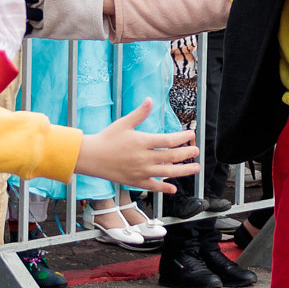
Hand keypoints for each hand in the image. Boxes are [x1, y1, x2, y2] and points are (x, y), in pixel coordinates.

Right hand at [75, 98, 199, 192]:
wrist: (92, 157)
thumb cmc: (107, 138)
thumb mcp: (123, 123)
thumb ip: (139, 113)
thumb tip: (149, 99)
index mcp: (142, 141)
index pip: (168, 140)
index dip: (182, 138)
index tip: (190, 135)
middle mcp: (143, 157)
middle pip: (171, 156)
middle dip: (186, 154)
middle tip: (196, 151)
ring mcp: (140, 171)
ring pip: (166, 172)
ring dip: (183, 171)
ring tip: (195, 168)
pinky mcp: (135, 181)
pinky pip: (153, 186)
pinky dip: (164, 188)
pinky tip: (174, 188)